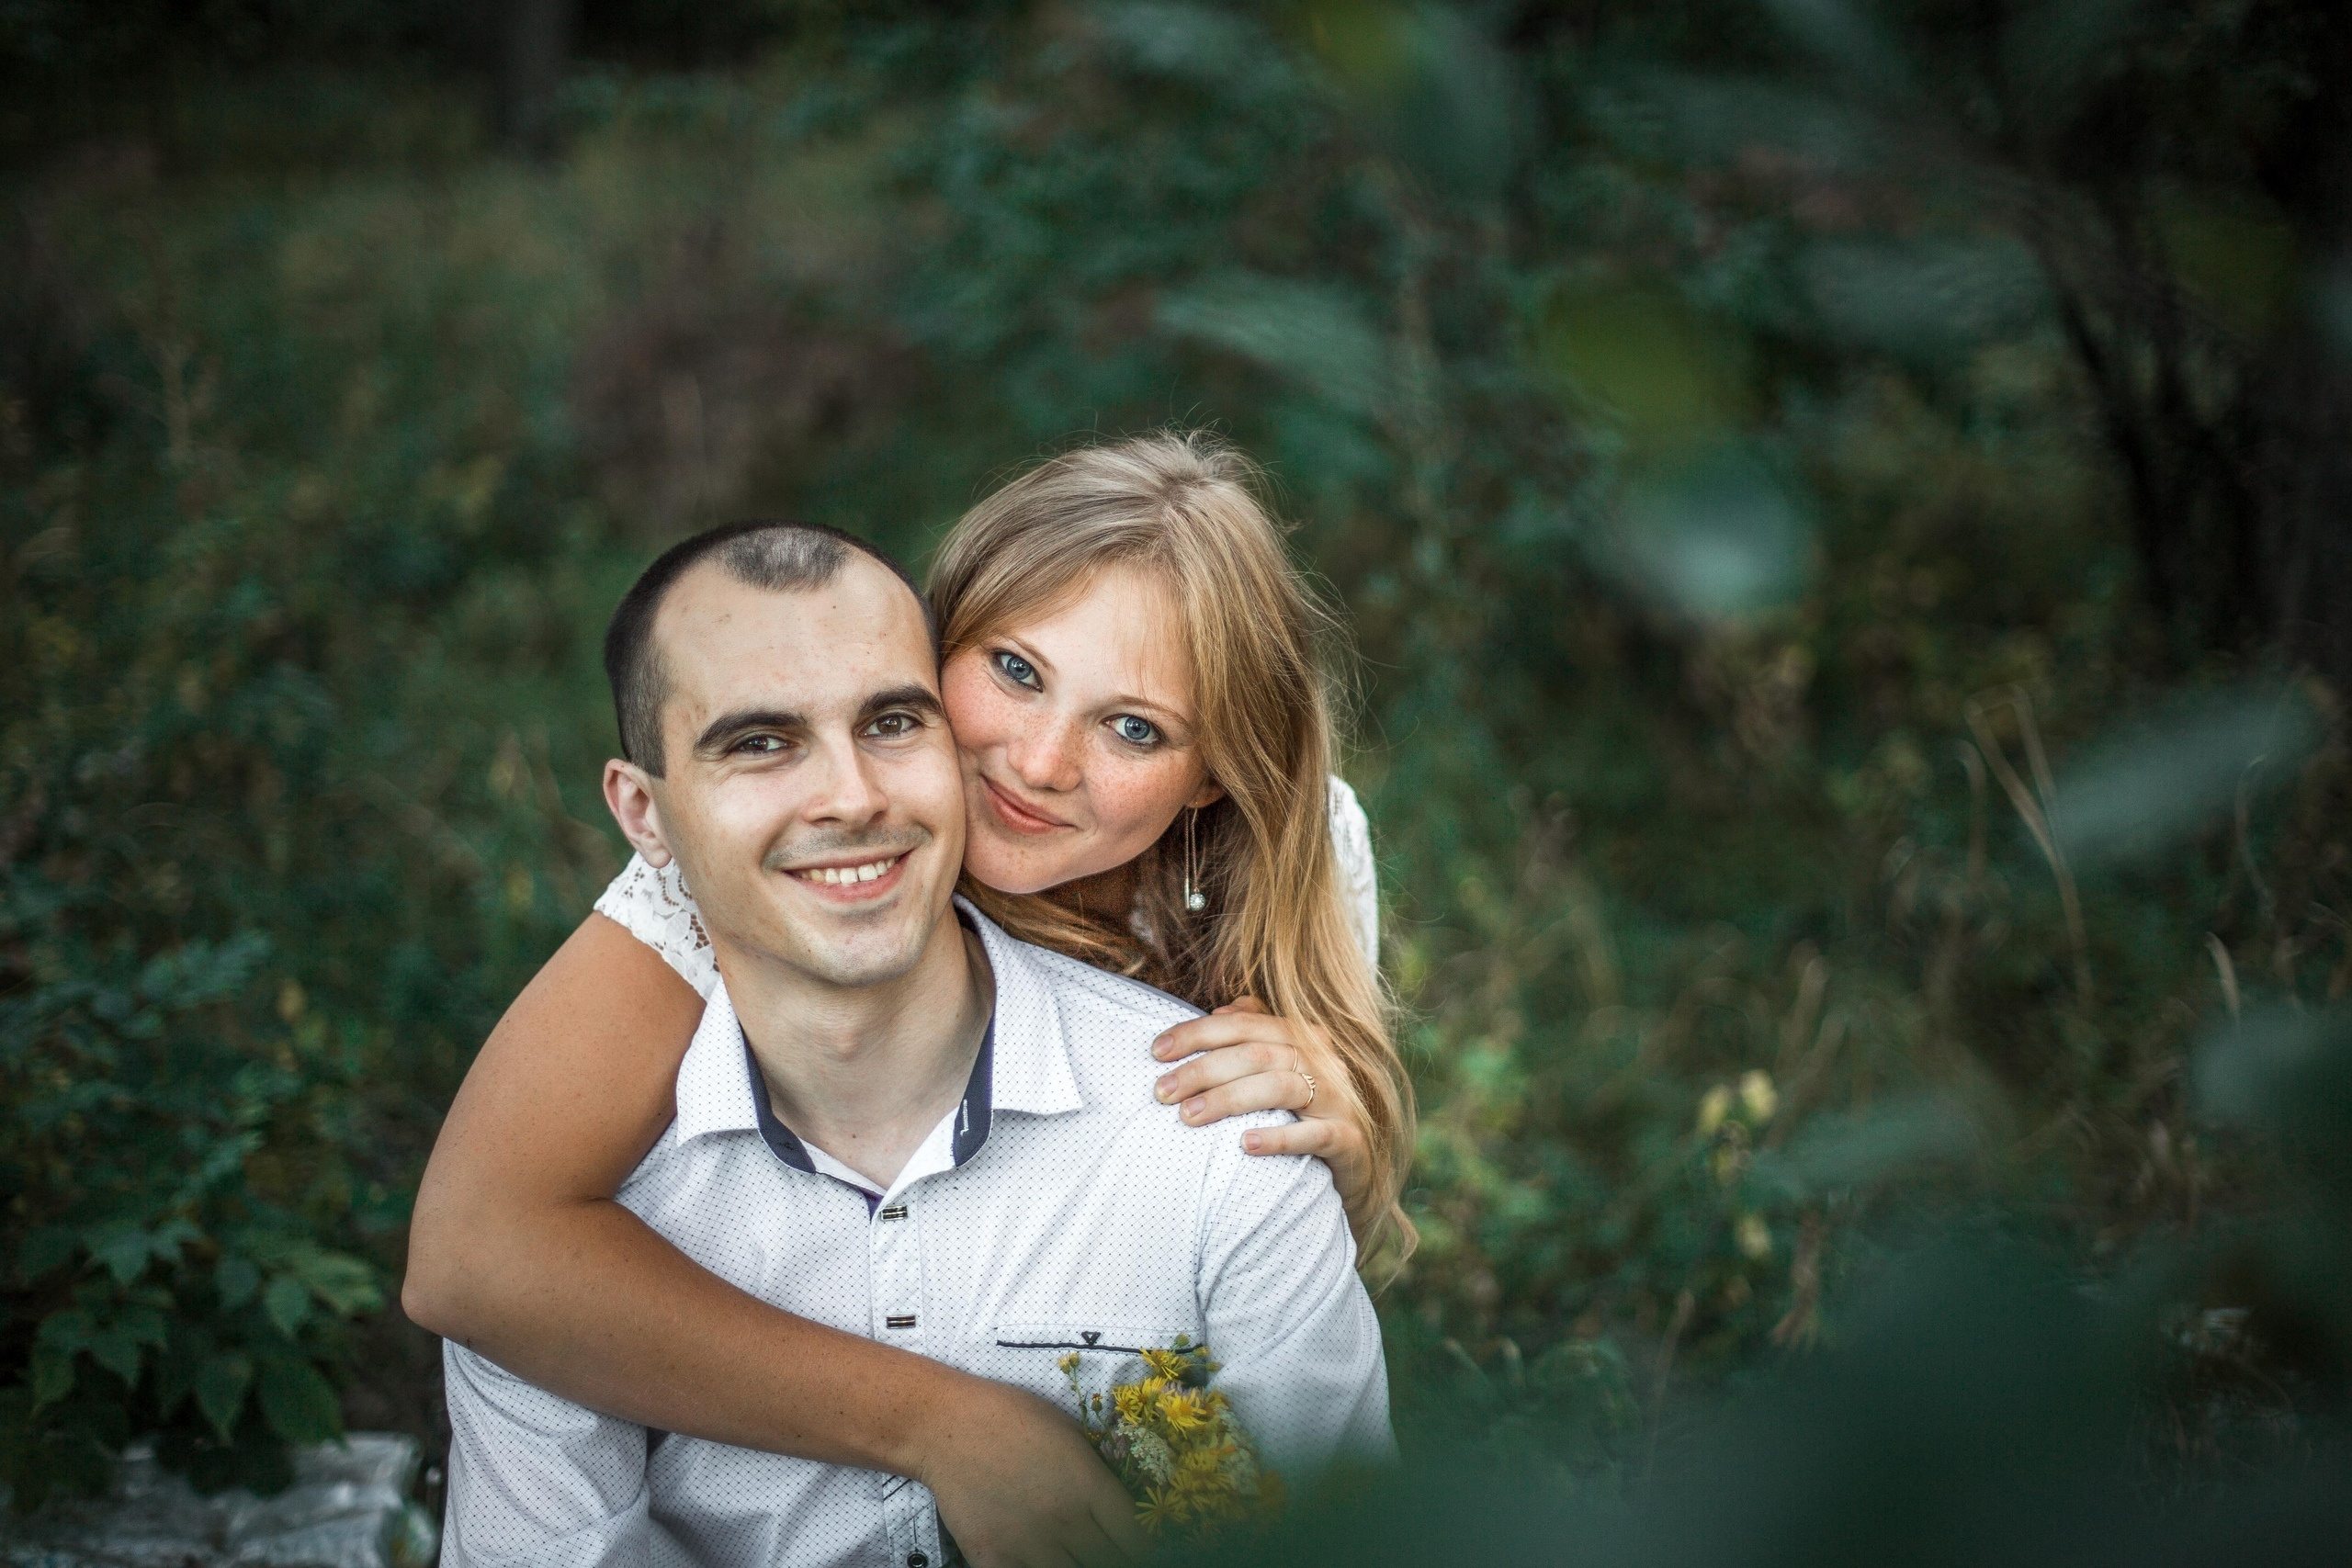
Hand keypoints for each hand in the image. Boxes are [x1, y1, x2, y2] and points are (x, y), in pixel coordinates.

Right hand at [915, 1379, 1147, 1567]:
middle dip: (1114, 1560)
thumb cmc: (1011, 1417)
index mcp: (1089, 1485)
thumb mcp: (1069, 1434)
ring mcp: (1028, 1544)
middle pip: (1109, 1562)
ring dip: (1078, 1567)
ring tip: (1075, 1556)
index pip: (1135, 1537)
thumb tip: (1119, 1508)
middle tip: (1108, 1553)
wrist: (945, 1426)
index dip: (1143, 1547)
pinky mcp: (992, 1558)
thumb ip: (1096, 1475)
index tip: (1140, 1548)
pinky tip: (1039, 1561)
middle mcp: (1065, 1520)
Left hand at [1151, 998, 1375, 1232]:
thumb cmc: (1304, 1113)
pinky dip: (1278, 1138)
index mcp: (1302, 1037)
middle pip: (1257, 1053)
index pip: (1244, 1024)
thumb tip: (1221, 1010)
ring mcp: (1338, 1099)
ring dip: (1229, 1099)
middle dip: (1203, 1070)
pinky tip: (1244, 1145)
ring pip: (1280, 1086)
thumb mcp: (1281, 1069)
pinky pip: (1313, 1135)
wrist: (1355, 1165)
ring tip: (1188, 1117)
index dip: (1197, 1033)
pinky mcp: (1348, 1138)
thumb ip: (1256, 1034)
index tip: (1156, 1051)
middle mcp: (1323, 1061)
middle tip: (1162, 1092)